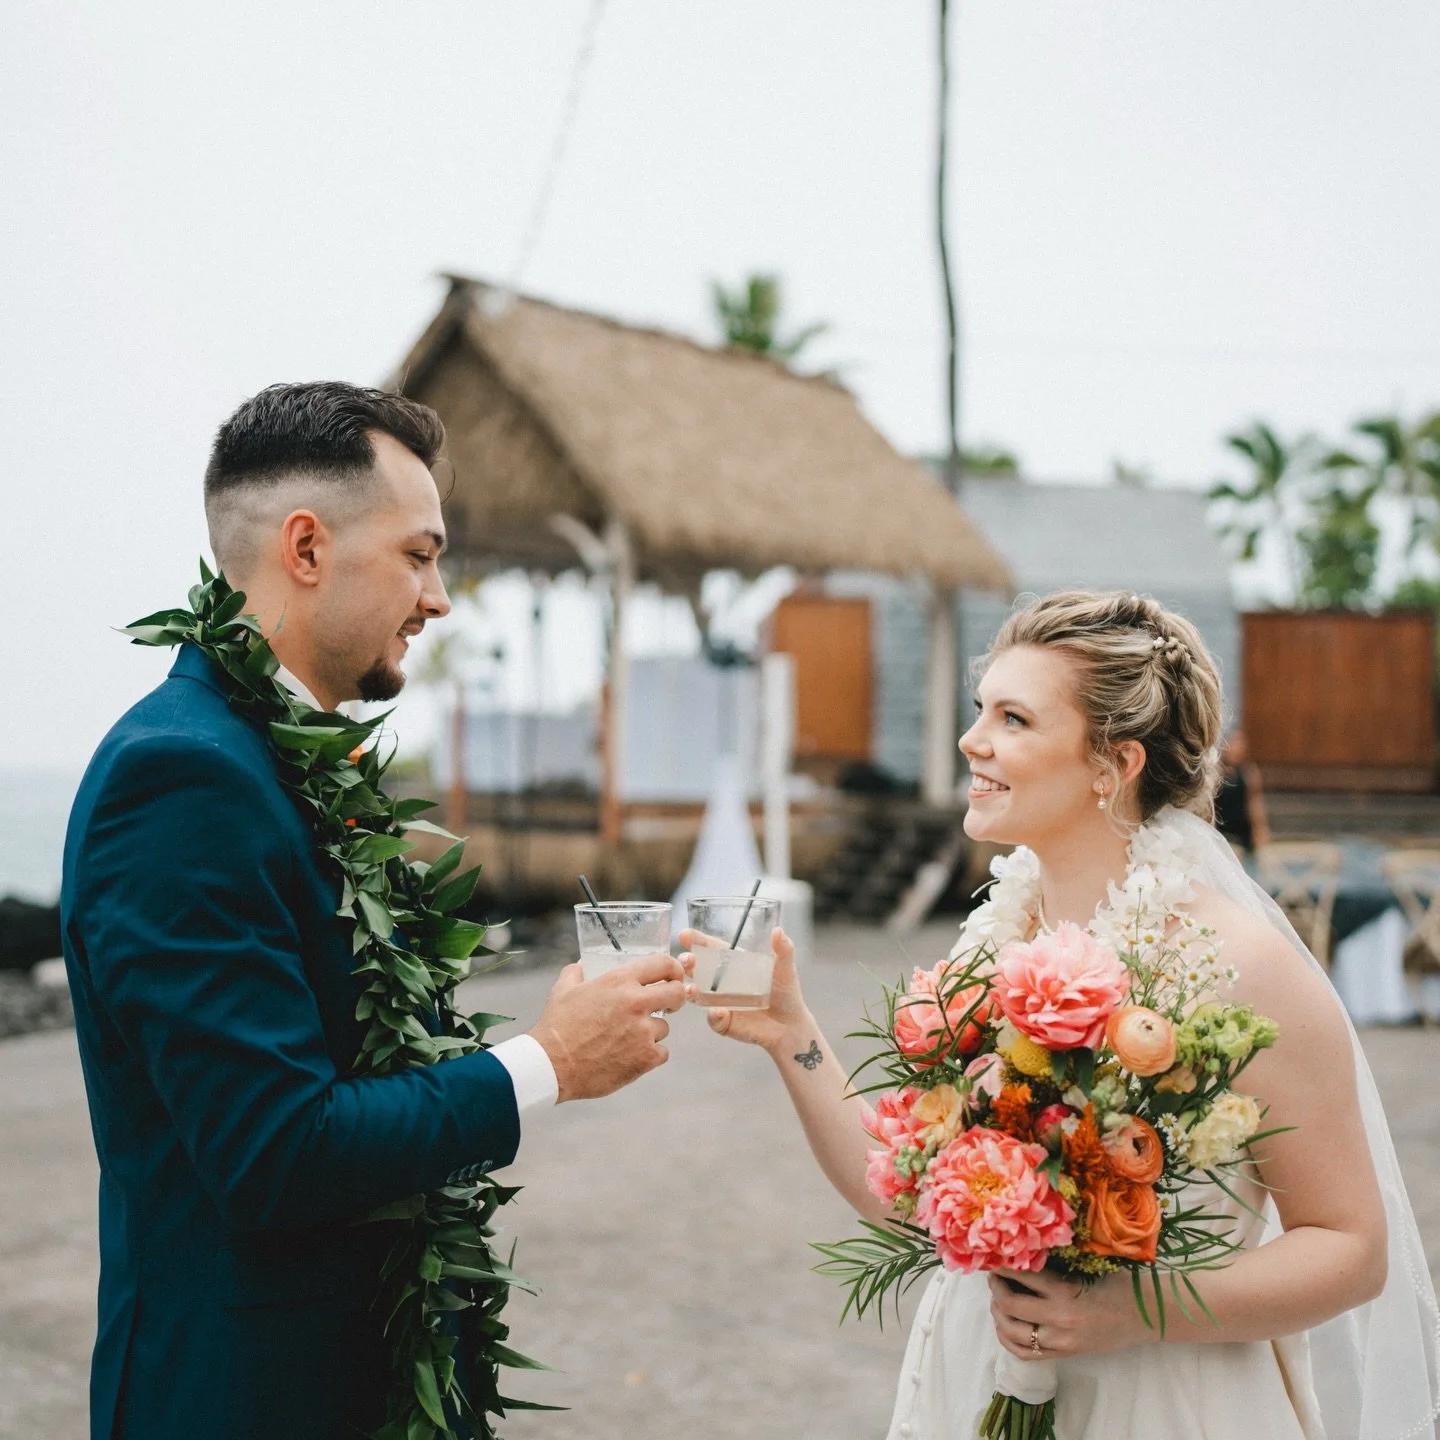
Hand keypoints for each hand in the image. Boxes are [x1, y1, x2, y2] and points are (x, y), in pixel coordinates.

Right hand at [528, 953, 684, 1101]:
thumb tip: (582, 967)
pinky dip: (650, 1055)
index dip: (674, 970)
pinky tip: (632, 1055)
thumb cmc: (557, 1027)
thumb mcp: (563, 990)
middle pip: (677, 993)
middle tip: (665, 1005)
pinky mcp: (646, 1058)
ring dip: (652, 1032)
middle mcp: (636, 1002)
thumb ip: (576, 973)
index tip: (673, 977)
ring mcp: (643, 1031)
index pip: (663, 964)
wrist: (552, 1065)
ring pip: (665, 1027)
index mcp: (620, 981)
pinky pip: (662, 1052)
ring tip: (629, 1038)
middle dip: (674, 999)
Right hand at [678, 926, 809, 1057]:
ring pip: (697, 994)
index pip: (711, 948)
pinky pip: (713, 1019)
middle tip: (687, 960)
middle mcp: (721, 981)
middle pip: (697, 969)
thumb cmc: (786, 993)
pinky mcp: (723, 1022)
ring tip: (692, 989)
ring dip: (691, 990)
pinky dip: (713, 1016)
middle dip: (687, 962)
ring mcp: (719, 1002)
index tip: (685, 935)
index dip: (698, 940)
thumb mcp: (785, 968)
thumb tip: (778, 931)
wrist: (790, 1026)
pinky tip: (719, 1012)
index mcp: (733, 963)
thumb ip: (783, 949)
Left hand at [987, 1268, 1156, 1361]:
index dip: (1003, 1265)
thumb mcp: (1085, 1267)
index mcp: (1066, 1292)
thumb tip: (1021, 1252)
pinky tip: (1004, 1324)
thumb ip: (1054, 1265)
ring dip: (998, 1313)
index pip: (1022, 1276)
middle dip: (996, 1287)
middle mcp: (1059, 1319)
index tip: (994, 1255)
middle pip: (1010, 1305)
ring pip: (1013, 1332)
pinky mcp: (1064, 1355)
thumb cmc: (1117, 1284)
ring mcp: (1060, 1341)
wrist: (1144, 1316)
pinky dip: (1008, 1338)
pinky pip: (1026, 1353)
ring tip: (997, 1298)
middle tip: (993, 1275)